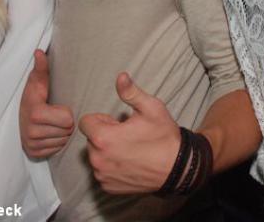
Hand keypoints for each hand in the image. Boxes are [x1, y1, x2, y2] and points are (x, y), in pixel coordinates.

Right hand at [19, 50, 73, 157]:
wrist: (17, 116)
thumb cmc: (33, 97)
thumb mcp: (37, 82)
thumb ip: (41, 68)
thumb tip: (39, 51)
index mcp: (35, 113)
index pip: (68, 119)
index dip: (65, 111)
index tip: (55, 106)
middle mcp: (31, 132)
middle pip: (67, 131)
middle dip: (64, 123)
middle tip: (54, 115)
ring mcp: (31, 145)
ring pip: (63, 141)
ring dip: (61, 133)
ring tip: (51, 124)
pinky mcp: (33, 154)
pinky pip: (57, 150)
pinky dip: (55, 142)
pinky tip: (48, 133)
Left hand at [79, 73, 180, 193]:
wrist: (177, 167)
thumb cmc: (163, 136)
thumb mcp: (150, 108)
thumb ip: (130, 92)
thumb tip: (120, 76)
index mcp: (103, 138)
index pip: (85, 122)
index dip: (102, 119)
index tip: (118, 123)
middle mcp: (98, 160)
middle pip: (90, 139)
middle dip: (104, 134)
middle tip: (126, 135)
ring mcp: (103, 176)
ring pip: (95, 155)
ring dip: (106, 151)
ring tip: (129, 148)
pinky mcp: (109, 187)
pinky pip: (102, 171)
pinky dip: (111, 166)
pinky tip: (129, 162)